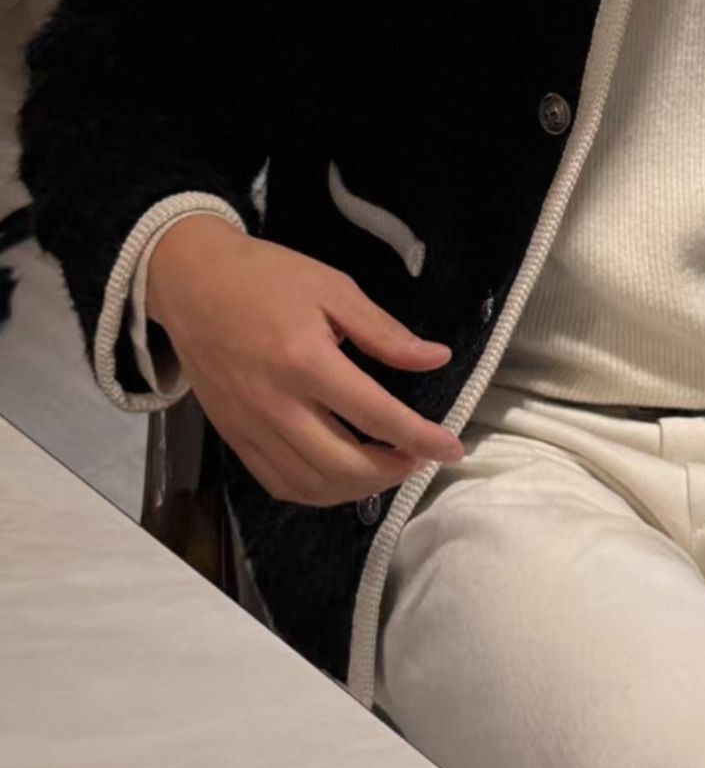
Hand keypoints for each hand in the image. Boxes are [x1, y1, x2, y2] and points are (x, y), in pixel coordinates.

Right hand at [146, 214, 465, 506]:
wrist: (190, 281)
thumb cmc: (266, 277)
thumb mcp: (333, 288)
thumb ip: (384, 331)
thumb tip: (436, 359)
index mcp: (305, 359)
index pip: (376, 415)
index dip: (421, 438)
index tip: (452, 446)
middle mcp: (276, 402)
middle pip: (344, 466)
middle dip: (393, 471)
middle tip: (419, 456)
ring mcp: (250, 426)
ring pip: (312, 485)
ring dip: (360, 489)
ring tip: (387, 467)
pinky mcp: (233, 436)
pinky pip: (279, 483)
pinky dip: (318, 491)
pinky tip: (342, 476)